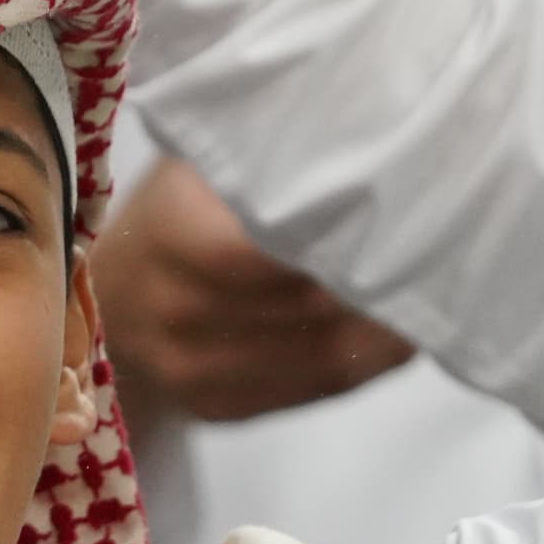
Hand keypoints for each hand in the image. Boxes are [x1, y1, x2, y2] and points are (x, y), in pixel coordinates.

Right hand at [97, 159, 414, 426]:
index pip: (265, 253)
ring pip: (318, 361)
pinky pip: (310, 392)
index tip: (399, 219)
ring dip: (385, 336)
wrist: (105, 297)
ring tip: (431, 300)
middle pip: (305, 311)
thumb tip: (360, 135)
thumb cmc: (168, 215)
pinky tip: (396, 338)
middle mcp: (171, 308)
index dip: (336, 244)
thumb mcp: (197, 166)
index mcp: (167, 233)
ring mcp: (189, 368)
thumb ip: (258, 156)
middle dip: (376, 288)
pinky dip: (363, 366)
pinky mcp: (216, 407)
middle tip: (437, 260)